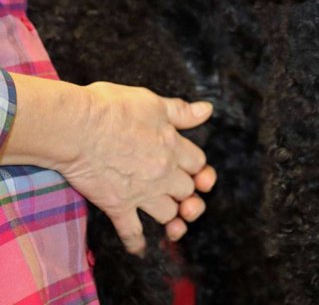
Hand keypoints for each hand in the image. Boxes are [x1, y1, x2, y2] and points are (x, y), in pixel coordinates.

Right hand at [58, 82, 215, 254]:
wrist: (77, 126)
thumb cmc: (112, 108)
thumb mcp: (154, 102)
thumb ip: (182, 112)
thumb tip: (208, 110)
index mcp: (173, 146)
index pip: (198, 163)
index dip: (196, 166)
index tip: (190, 167)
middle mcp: (163, 172)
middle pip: (187, 190)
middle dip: (186, 192)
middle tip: (180, 193)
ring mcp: (141, 191)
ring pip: (168, 213)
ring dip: (171, 217)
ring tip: (170, 218)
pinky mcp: (118, 205)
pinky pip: (131, 231)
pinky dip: (137, 242)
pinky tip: (140, 249)